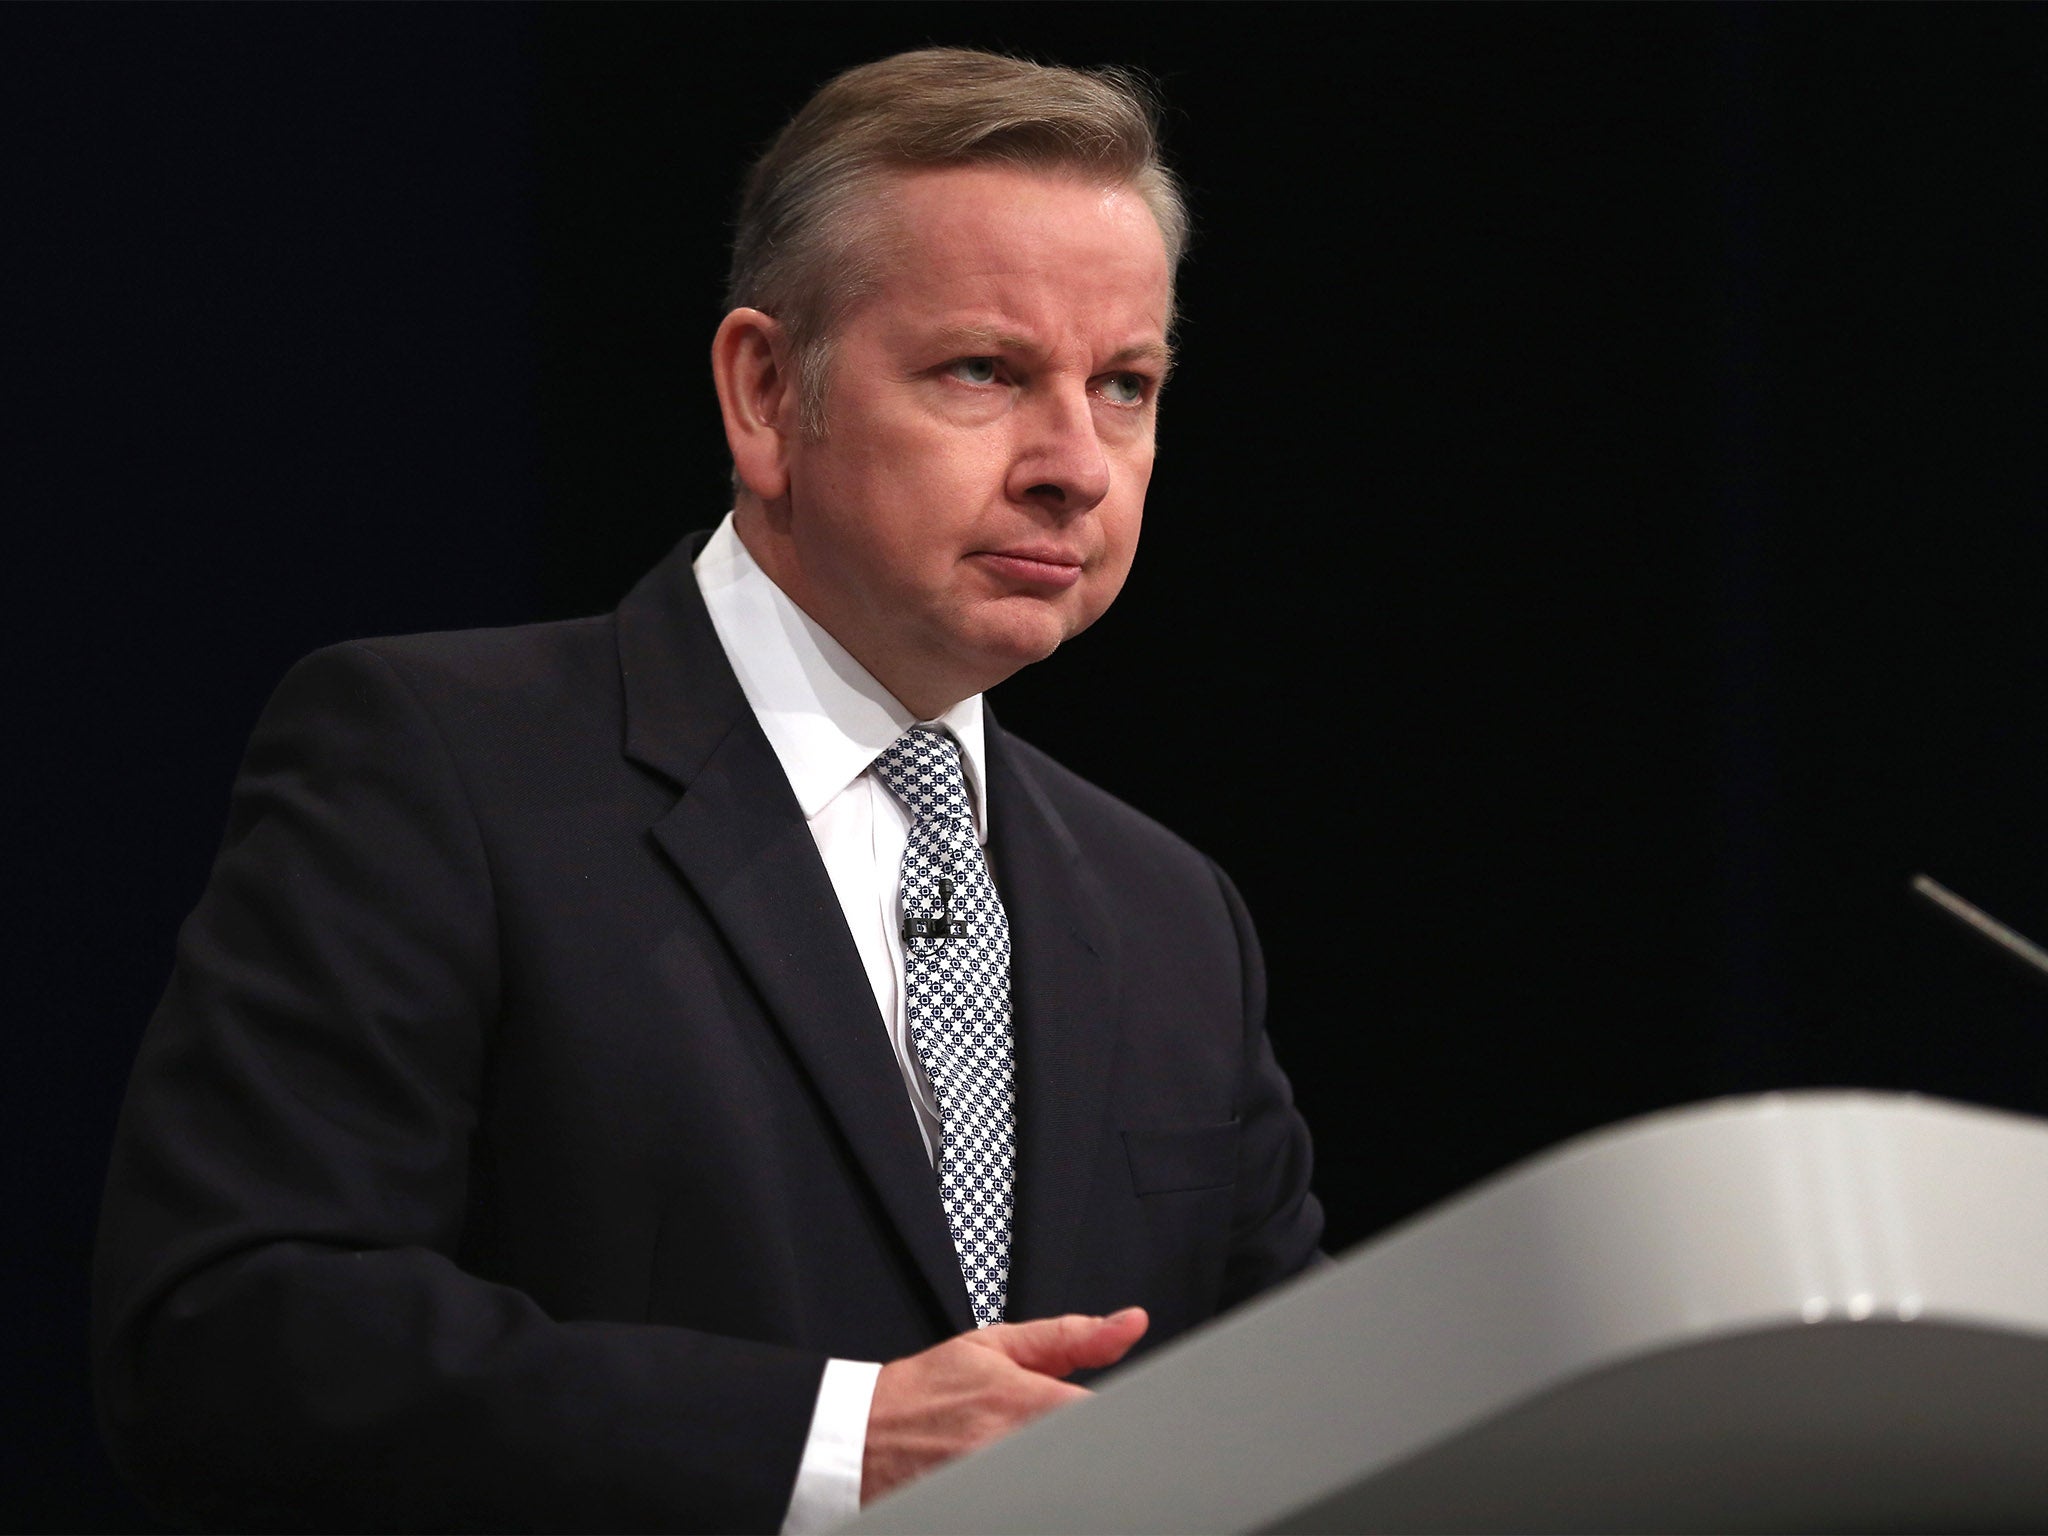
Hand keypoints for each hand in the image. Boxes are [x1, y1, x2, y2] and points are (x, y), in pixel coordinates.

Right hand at [861, 1307, 1148, 1504]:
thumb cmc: (923, 1392)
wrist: (857, 1436)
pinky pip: (1033, 1513)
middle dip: (1103, 1456)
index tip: (1133, 1424)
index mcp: (1022, 1402)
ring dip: (1072, 1482)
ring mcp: (994, 1491)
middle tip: (1092, 1448)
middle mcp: (1011, 1451)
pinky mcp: (982, 1514)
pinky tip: (1033, 1487)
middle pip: (1092, 1463)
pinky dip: (1043, 1501)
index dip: (1130, 1423)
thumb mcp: (993, 1347)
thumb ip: (1069, 1337)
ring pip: (1066, 1494)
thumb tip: (1131, 1324)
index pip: (1106, 1419)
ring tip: (1060, 1468)